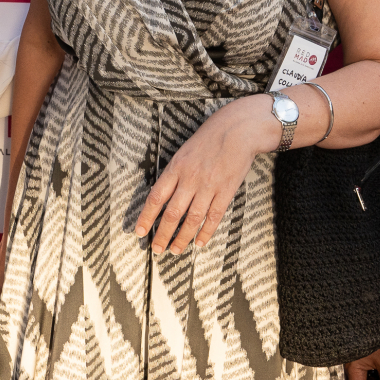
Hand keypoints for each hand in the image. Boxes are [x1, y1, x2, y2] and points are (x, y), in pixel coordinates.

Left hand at [134, 97, 277, 253]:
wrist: (239, 129)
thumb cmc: (211, 136)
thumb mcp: (185, 150)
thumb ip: (175, 171)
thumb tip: (163, 194)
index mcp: (177, 167)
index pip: (156, 197)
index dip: (146, 217)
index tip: (139, 231)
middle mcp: (190, 178)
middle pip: (172, 213)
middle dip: (162, 235)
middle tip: (157, 249)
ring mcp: (209, 186)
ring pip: (192, 219)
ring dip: (182, 238)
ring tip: (175, 250)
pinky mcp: (226, 191)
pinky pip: (214, 217)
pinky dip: (206, 232)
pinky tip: (200, 243)